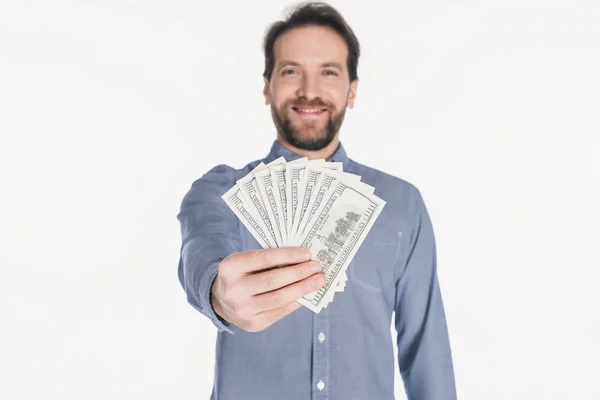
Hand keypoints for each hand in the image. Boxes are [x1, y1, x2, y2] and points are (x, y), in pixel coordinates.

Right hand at [210, 247, 324, 331]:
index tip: (307, 253)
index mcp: (230, 267)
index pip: (264, 258)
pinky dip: (297, 301)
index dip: (288, 255)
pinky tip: (307, 294)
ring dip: (303, 288)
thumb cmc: (242, 275)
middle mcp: (233, 290)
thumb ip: (269, 260)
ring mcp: (242, 310)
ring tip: (318, 281)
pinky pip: (280, 312)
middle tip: (317, 267)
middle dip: (299, 272)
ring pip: (279, 298)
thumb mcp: (246, 262)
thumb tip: (302, 259)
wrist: (222, 301)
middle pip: (273, 280)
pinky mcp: (253, 324)